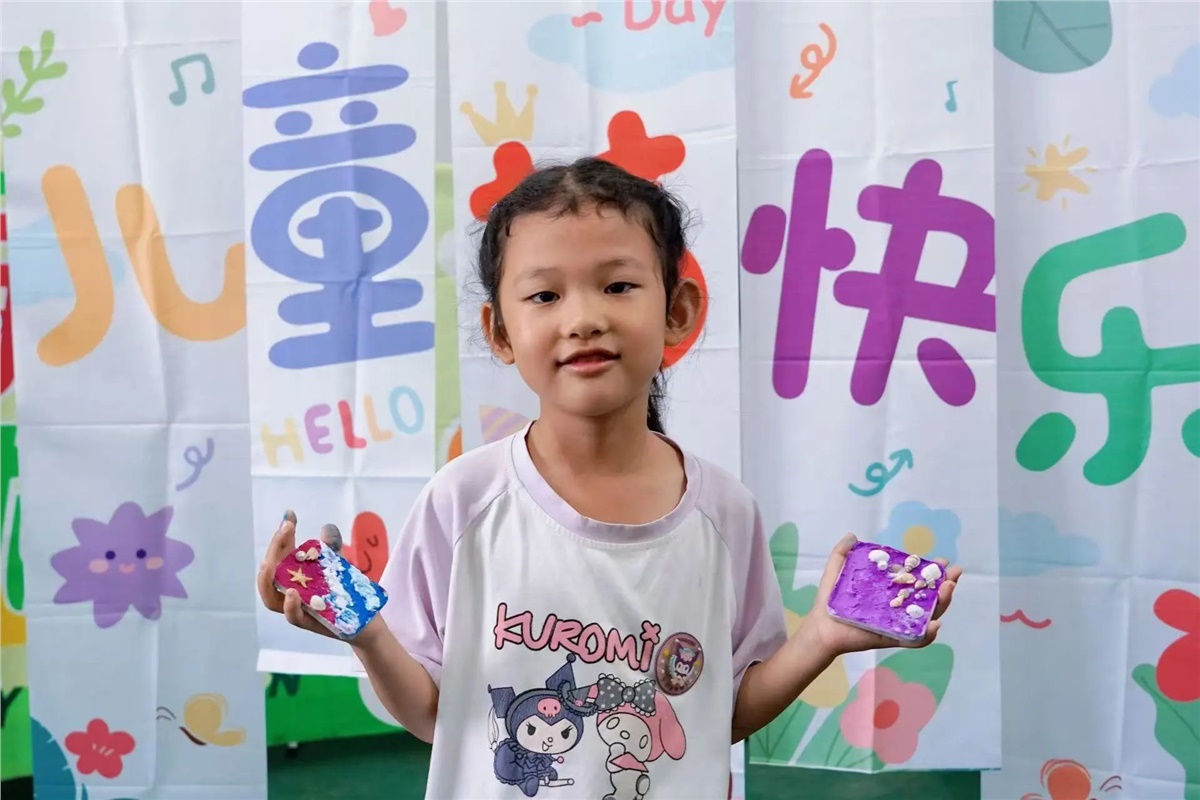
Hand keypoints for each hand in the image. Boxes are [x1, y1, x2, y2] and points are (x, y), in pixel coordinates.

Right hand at [257, 510, 387, 644]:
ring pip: (271, 598)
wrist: (366, 620)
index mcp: (294, 576)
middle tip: (286, 529)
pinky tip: (294, 591)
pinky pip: (293, 617)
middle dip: (274, 548)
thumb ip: (331, 548)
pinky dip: (290, 605)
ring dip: (267, 579)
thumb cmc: (346, 593)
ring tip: (270, 562)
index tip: (289, 515)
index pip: (279, 554)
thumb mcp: (338, 566)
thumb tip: (325, 527)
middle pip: (269, 573)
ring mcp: (298, 608)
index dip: (280, 535)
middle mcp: (290, 591)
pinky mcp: (310, 623)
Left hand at [803, 534, 961, 658]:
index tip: (941, 561)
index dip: (931, 571)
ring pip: (928, 615)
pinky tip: (934, 624)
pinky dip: (927, 635)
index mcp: (890, 590)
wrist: (822, 626)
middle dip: (945, 585)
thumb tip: (852, 535)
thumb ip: (842, 552)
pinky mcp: (893, 638)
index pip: (916, 579)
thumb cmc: (831, 600)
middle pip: (929, 596)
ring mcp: (898, 623)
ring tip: (947, 590)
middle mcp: (899, 606)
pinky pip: (916, 640)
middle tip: (953, 574)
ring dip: (942, 604)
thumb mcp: (836, 571)